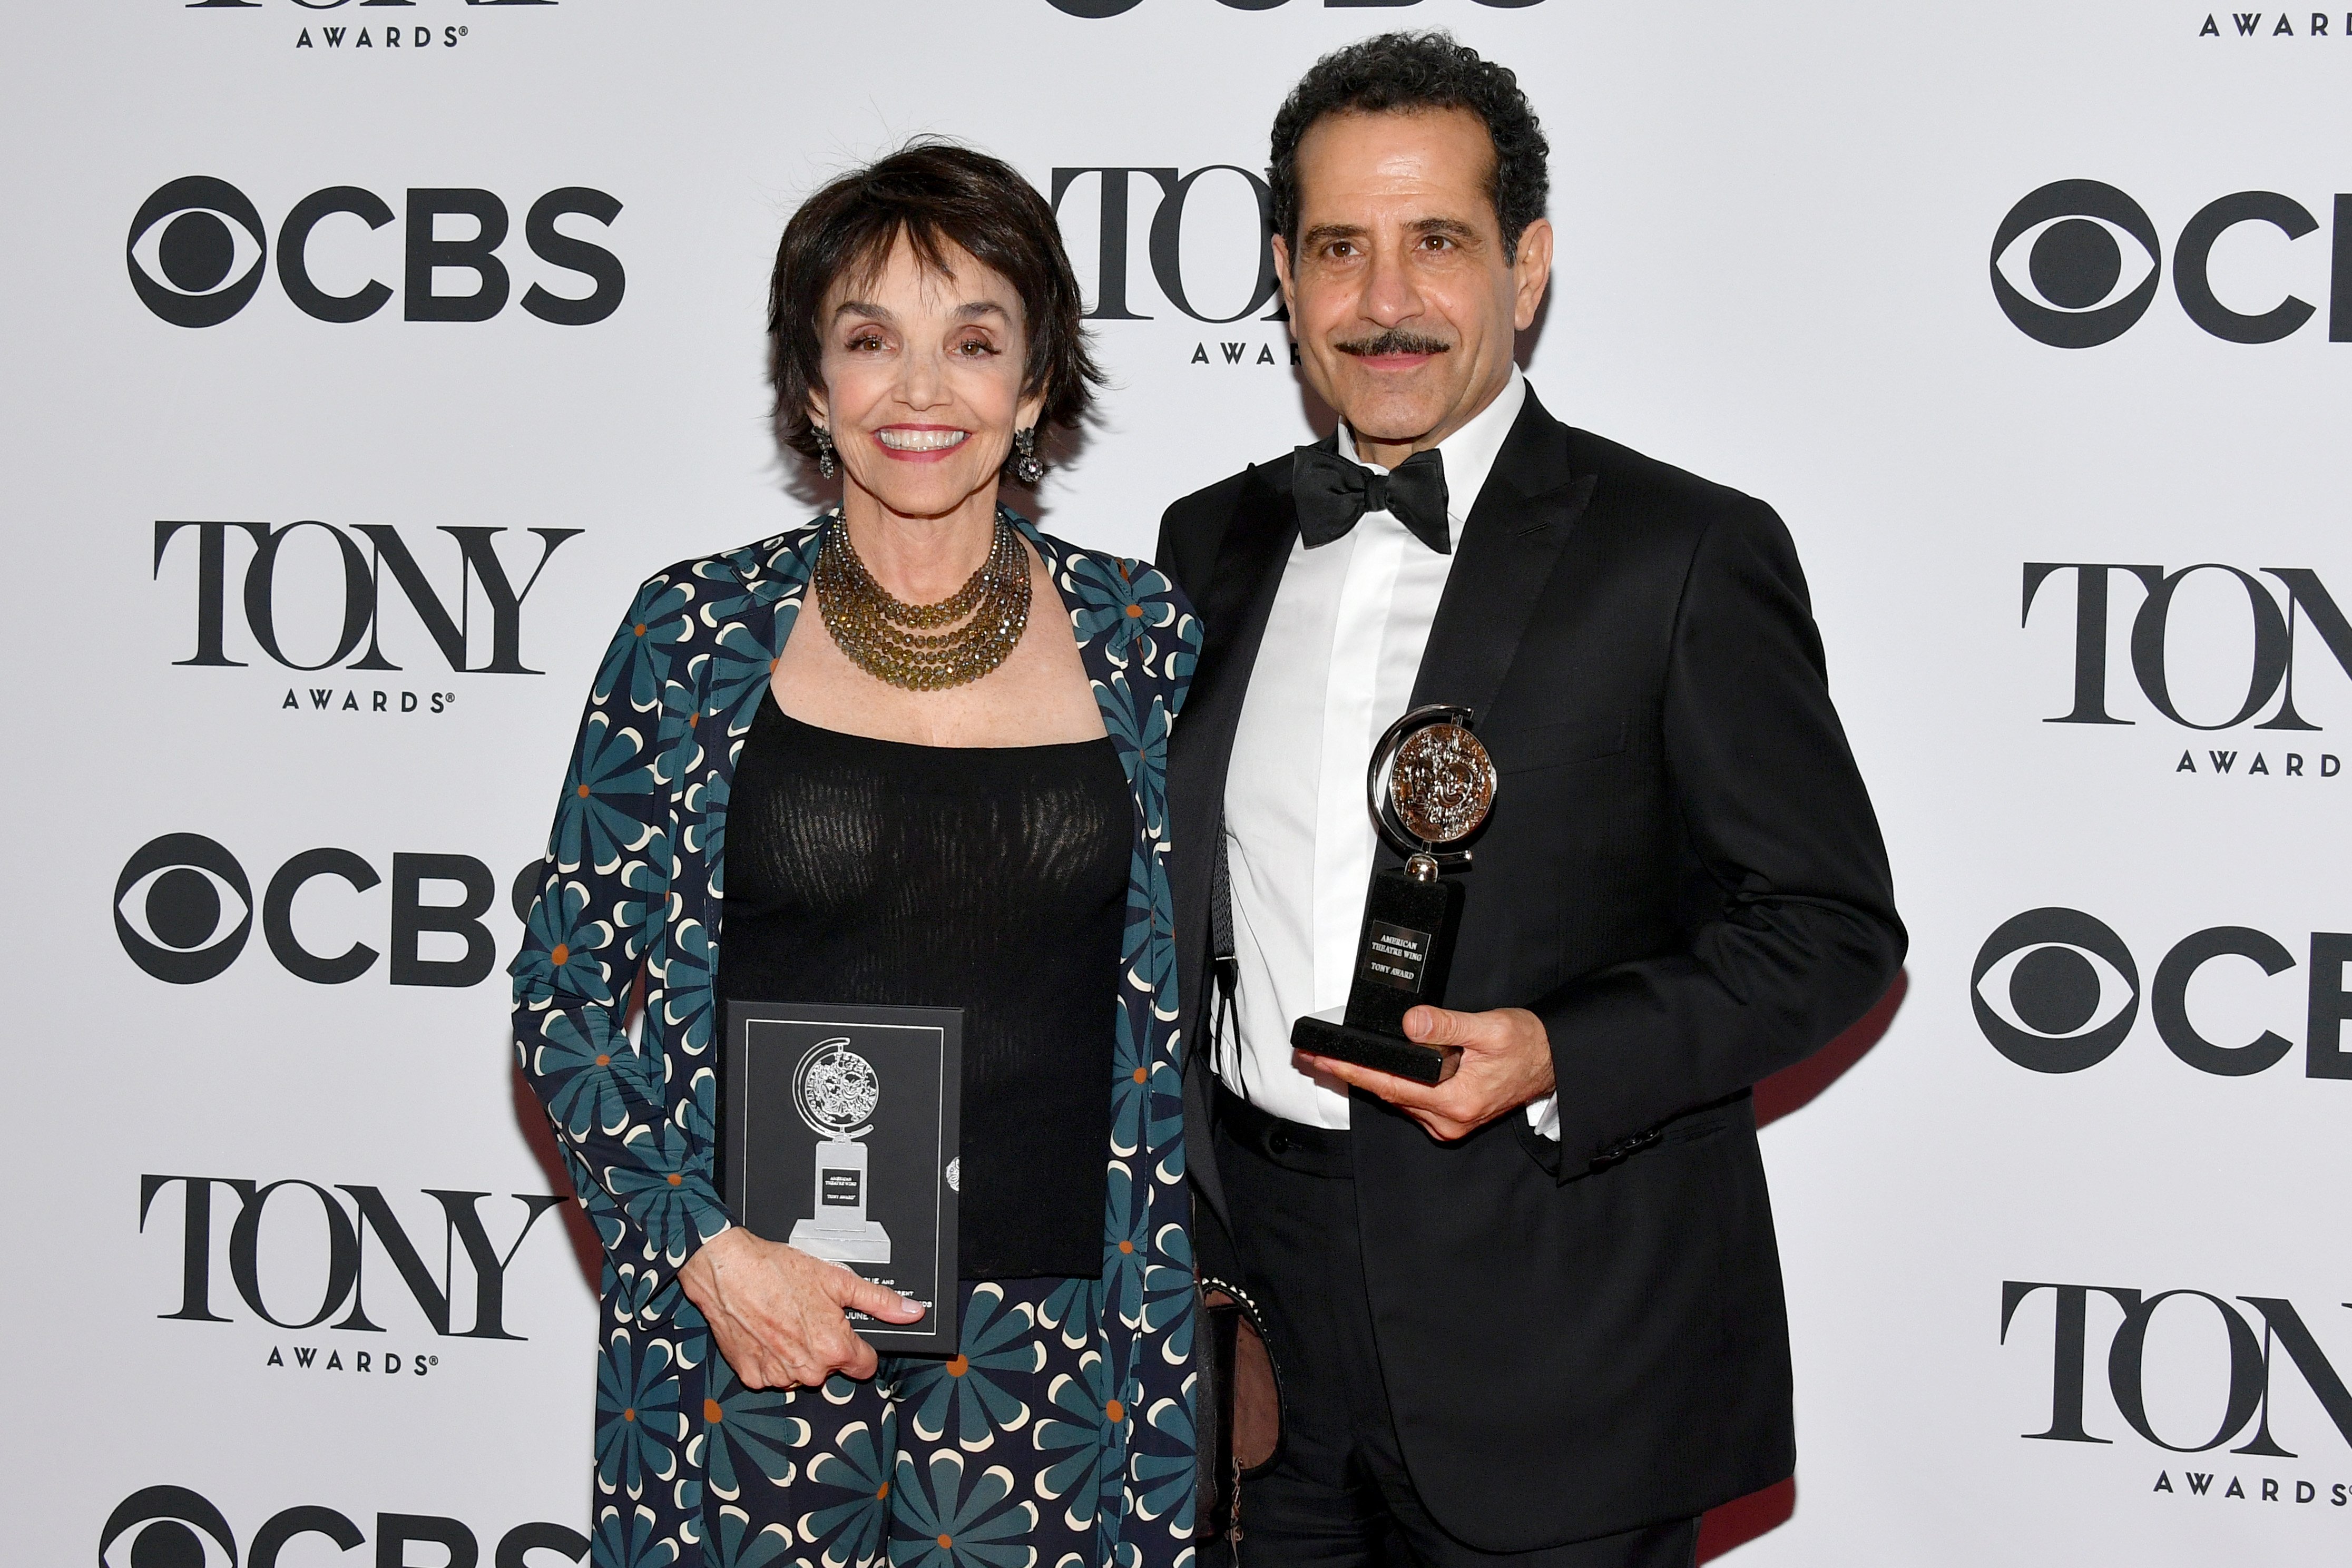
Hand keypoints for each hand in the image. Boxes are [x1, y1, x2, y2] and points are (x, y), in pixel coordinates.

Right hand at [675, 1227, 925, 1388]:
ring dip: (796, 1352)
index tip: (848, 1333)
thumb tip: (912, 1312)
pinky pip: (770, 1374)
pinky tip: (766, 1331)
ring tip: (784, 1319)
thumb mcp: (837, 1280)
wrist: (728, 1271)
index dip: (860, 1347)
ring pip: (800, 1371)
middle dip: (824, 1346)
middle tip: (808, 1316)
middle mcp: (808, 1369)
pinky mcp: (751, 1376)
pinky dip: (770, 1357)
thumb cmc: (777, 1272)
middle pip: (830, 1368)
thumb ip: (879, 1301)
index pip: (865, 1366)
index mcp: (834, 1348)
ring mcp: (778, 1375)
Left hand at [1298, 1004, 1555, 1142]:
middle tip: (1311, 1055)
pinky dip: (1389, 1084)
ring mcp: (1448, 1123)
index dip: (1352, 1071)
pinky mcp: (1450, 1118)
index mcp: (1456, 1100)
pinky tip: (1372, 1069)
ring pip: (1397, 1099)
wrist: (1552, 1064)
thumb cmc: (1526, 1045)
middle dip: (1349, 1073)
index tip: (1321, 1059)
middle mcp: (1448, 1119)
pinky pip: (1410, 1101)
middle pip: (1387, 1094)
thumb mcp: (1490, 1028)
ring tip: (1332, 1059)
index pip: (1391, 1085)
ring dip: (1367, 1079)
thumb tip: (1411, 1023)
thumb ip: (1448, 1025)